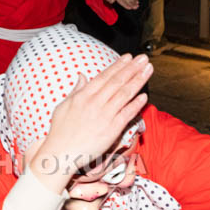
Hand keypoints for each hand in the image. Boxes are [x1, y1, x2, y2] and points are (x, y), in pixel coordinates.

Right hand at [27, 54, 151, 192]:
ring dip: (138, 80)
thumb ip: (76, 90)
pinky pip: (127, 114)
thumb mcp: (63, 106)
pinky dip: (136, 104)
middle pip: (117, 82)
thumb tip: (82, 76)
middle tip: (143, 58)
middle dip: (132, 68)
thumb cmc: (60, 131)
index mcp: (82, 96)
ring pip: (124, 94)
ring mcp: (104, 116)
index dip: (118, 66)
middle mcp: (94, 103)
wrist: (61, 152)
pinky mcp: (112, 129)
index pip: (104, 77)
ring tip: (148, 70)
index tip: (128, 57)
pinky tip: (145, 96)